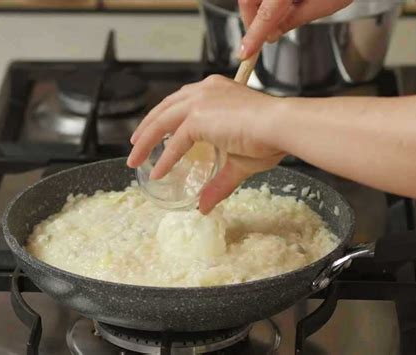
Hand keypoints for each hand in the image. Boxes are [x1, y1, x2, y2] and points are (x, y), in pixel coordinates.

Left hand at [127, 75, 285, 213]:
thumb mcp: (237, 162)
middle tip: (135, 143)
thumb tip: (204, 207)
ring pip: (162, 121)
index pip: (181, 101)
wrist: (281, 128)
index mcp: (215, 92)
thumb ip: (218, 183)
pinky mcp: (199, 118)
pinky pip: (174, 142)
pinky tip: (157, 172)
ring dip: (145, 141)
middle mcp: (204, 91)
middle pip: (165, 107)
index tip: (154, 130)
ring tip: (134, 159)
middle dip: (147, 126)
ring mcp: (200, 102)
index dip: (165, 115)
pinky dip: (164, 158)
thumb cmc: (268, 139)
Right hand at [239, 0, 351, 58]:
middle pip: (248, 0)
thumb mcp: (326, 4)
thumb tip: (272, 34)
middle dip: (251, 20)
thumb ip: (294, 20)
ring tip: (281, 14)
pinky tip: (283, 3)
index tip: (245, 53)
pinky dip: (266, 0)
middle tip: (261, 36)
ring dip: (259, 8)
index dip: (253, 37)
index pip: (265, 16)